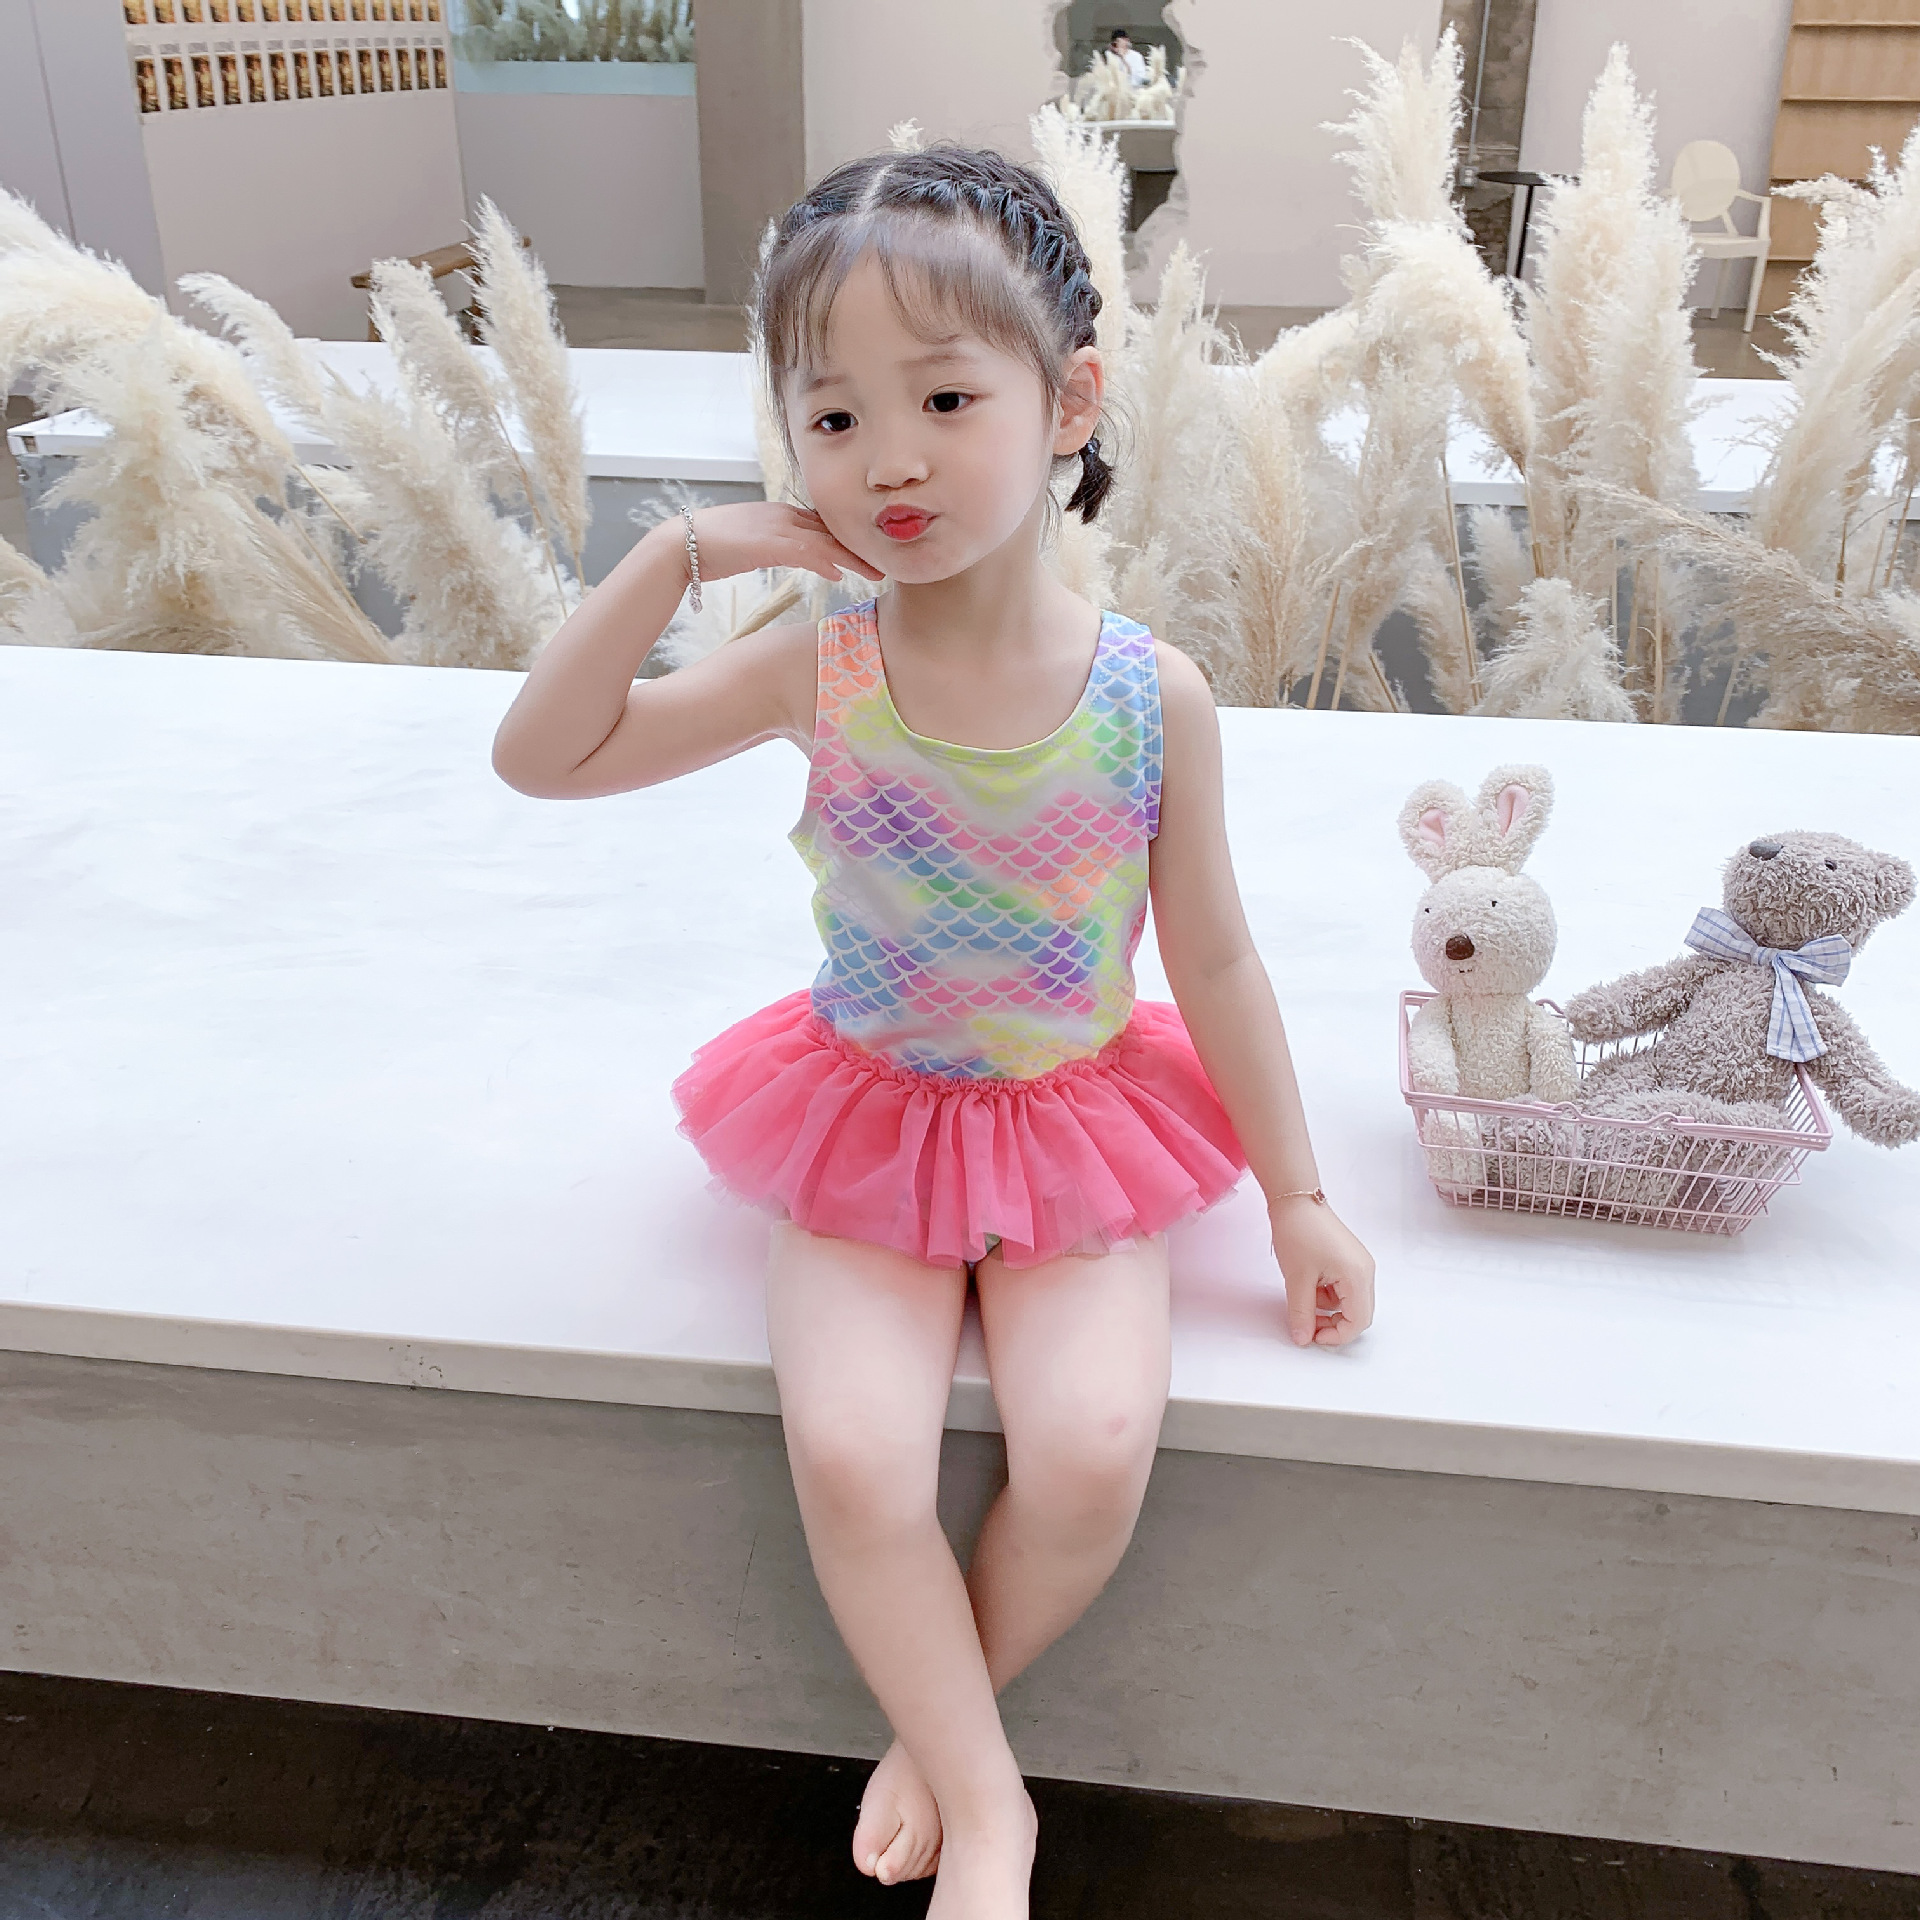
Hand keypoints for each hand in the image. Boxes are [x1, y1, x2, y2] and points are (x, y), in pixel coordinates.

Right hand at [646, 501, 874, 589]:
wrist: (679, 546)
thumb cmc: (709, 549)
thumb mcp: (749, 545)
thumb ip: (774, 548)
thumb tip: (791, 557)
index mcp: (778, 514)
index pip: (822, 525)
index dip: (848, 538)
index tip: (869, 551)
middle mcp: (781, 515)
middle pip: (831, 529)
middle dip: (860, 545)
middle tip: (886, 561)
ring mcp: (774, 527)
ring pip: (825, 540)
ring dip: (852, 557)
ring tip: (876, 572)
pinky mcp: (767, 543)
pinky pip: (805, 552)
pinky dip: (825, 562)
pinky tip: (839, 574)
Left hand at [1269, 1194, 1374, 1348]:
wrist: (1295, 1200)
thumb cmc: (1299, 1233)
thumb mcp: (1297, 1279)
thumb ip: (1302, 1313)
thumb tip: (1302, 1339)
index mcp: (1358, 1276)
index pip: (1359, 1321)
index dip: (1337, 1336)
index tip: (1313, 1337)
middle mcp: (1365, 1272)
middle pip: (1359, 1314)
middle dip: (1333, 1324)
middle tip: (1307, 1323)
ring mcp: (1359, 1264)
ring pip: (1349, 1302)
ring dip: (1327, 1308)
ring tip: (1303, 1295)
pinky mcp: (1349, 1259)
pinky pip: (1343, 1288)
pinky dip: (1327, 1294)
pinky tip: (1308, 1283)